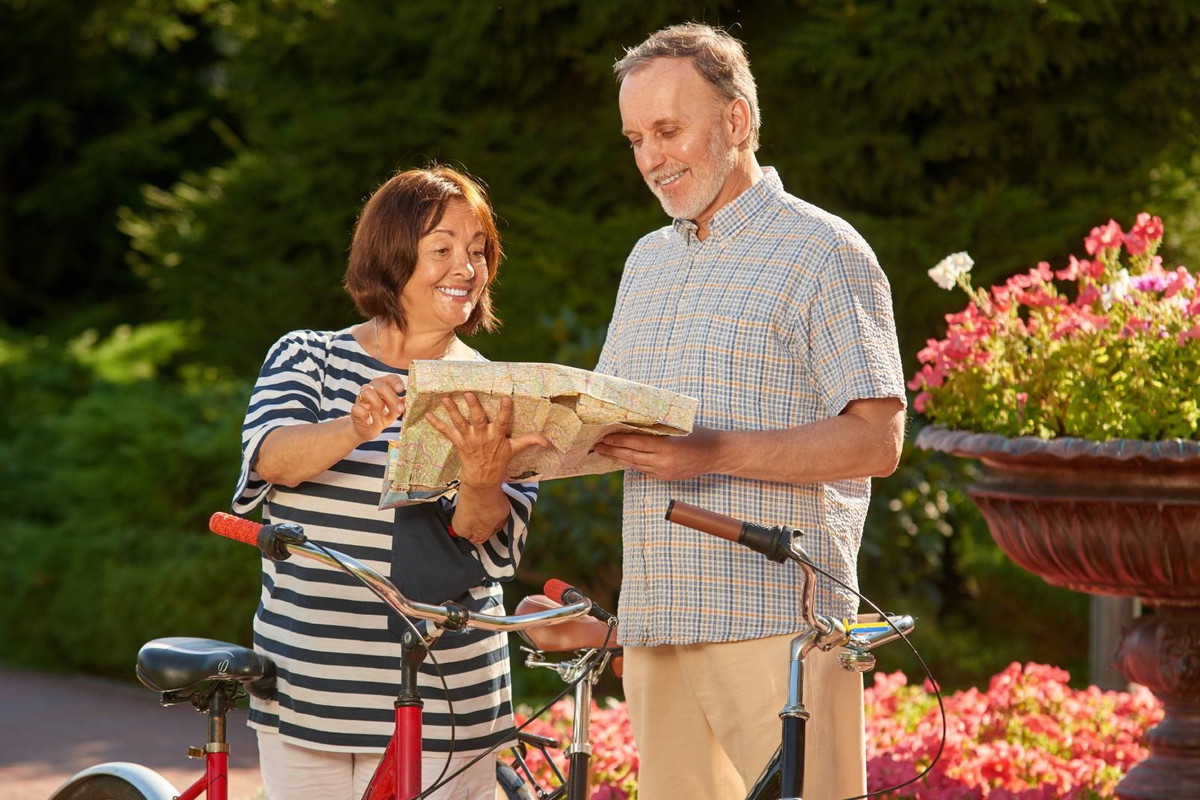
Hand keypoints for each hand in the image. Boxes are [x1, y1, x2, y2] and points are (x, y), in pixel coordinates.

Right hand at [349, 376, 405, 440]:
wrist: (368, 429)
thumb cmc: (383, 416)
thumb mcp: (395, 411)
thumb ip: (402, 404)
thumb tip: (410, 398)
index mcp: (383, 386)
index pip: (390, 378)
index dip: (396, 382)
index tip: (402, 390)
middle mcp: (371, 388)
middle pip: (380, 385)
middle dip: (392, 397)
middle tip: (399, 409)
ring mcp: (361, 398)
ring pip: (367, 392)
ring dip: (378, 403)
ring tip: (385, 413)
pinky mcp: (355, 409)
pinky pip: (357, 407)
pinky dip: (365, 415)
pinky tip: (370, 421)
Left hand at [426, 392, 549, 492]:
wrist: (482, 479)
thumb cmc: (499, 461)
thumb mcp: (514, 450)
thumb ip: (529, 441)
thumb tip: (547, 440)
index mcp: (497, 436)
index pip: (503, 421)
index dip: (505, 410)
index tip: (506, 398)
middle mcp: (482, 436)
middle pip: (478, 419)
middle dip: (473, 407)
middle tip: (468, 393)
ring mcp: (469, 439)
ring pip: (460, 423)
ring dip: (452, 410)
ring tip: (446, 398)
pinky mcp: (458, 442)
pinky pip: (446, 432)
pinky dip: (436, 424)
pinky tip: (427, 415)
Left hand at [593, 426, 721, 481]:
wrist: (717, 454)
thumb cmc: (699, 434)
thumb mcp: (679, 426)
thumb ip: (658, 427)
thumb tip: (636, 420)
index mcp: (667, 447)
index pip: (636, 444)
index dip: (619, 441)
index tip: (605, 438)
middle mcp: (664, 462)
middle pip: (632, 457)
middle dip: (613, 451)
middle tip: (597, 447)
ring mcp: (664, 472)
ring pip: (636, 465)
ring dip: (619, 459)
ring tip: (605, 453)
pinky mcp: (666, 477)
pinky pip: (644, 470)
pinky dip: (632, 463)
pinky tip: (622, 459)